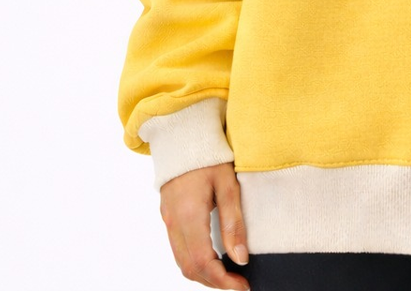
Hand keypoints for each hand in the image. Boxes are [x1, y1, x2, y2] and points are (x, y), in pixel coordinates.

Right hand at [159, 162, 250, 289]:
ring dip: (204, 274)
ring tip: (229, 275)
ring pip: (182, 261)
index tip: (242, 287)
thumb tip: (241, 258)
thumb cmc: (210, 155)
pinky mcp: (168, 216)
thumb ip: (234, 222)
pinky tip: (214, 258)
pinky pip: (178, 249)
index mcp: (189, 215)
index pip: (203, 262)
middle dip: (213, 282)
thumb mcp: (228, 184)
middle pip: (189, 268)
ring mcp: (167, 220)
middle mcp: (173, 222)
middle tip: (238, 285)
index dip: (222, 280)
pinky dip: (195, 261)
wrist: (184, 135)